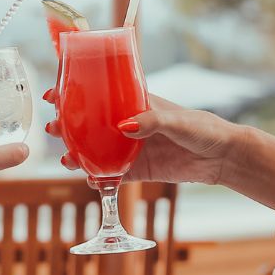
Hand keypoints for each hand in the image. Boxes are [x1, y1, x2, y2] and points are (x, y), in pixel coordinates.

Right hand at [44, 92, 240, 185]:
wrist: (222, 157)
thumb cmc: (202, 128)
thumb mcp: (177, 120)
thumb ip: (151, 121)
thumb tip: (124, 127)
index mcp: (134, 104)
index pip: (99, 95)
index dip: (75, 94)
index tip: (53, 95)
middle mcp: (128, 125)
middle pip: (90, 125)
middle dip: (68, 128)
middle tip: (53, 130)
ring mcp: (131, 149)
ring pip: (96, 151)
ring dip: (78, 155)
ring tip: (66, 159)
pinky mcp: (139, 171)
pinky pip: (112, 176)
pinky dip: (99, 179)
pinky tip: (91, 180)